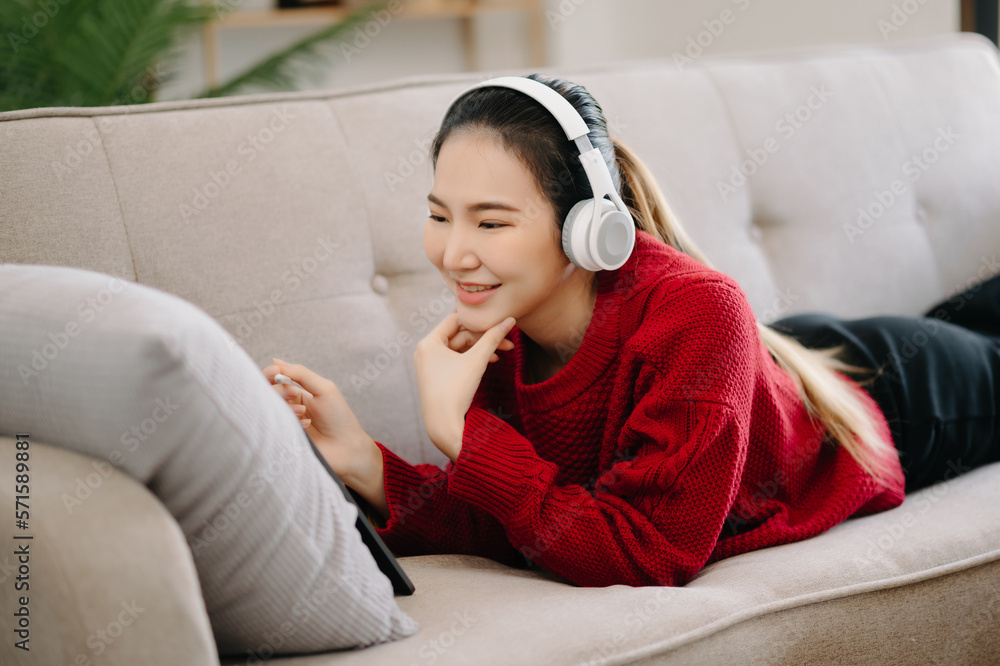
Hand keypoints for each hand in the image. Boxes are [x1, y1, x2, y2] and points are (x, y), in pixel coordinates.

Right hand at [263, 359, 384, 509]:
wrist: (346, 447)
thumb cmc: (338, 417)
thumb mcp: (324, 388)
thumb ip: (301, 373)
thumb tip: (276, 361)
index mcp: (295, 392)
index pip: (271, 378)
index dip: (270, 374)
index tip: (277, 373)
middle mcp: (286, 406)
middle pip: (266, 392)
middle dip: (279, 391)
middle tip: (295, 396)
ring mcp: (282, 422)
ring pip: (267, 408)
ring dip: (286, 407)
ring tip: (304, 414)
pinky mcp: (281, 438)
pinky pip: (272, 426)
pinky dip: (289, 421)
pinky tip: (305, 426)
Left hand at [413, 313, 515, 460]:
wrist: (444, 425)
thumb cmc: (455, 391)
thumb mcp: (477, 361)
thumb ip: (493, 338)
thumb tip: (510, 320)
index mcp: (429, 342)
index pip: (455, 320)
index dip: (478, 321)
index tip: (497, 323)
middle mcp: (425, 350)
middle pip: (460, 335)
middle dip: (484, 339)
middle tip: (508, 343)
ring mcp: (429, 364)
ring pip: (460, 349)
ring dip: (480, 350)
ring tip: (501, 354)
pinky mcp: (436, 376)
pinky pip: (455, 360)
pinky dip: (471, 360)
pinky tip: (489, 362)